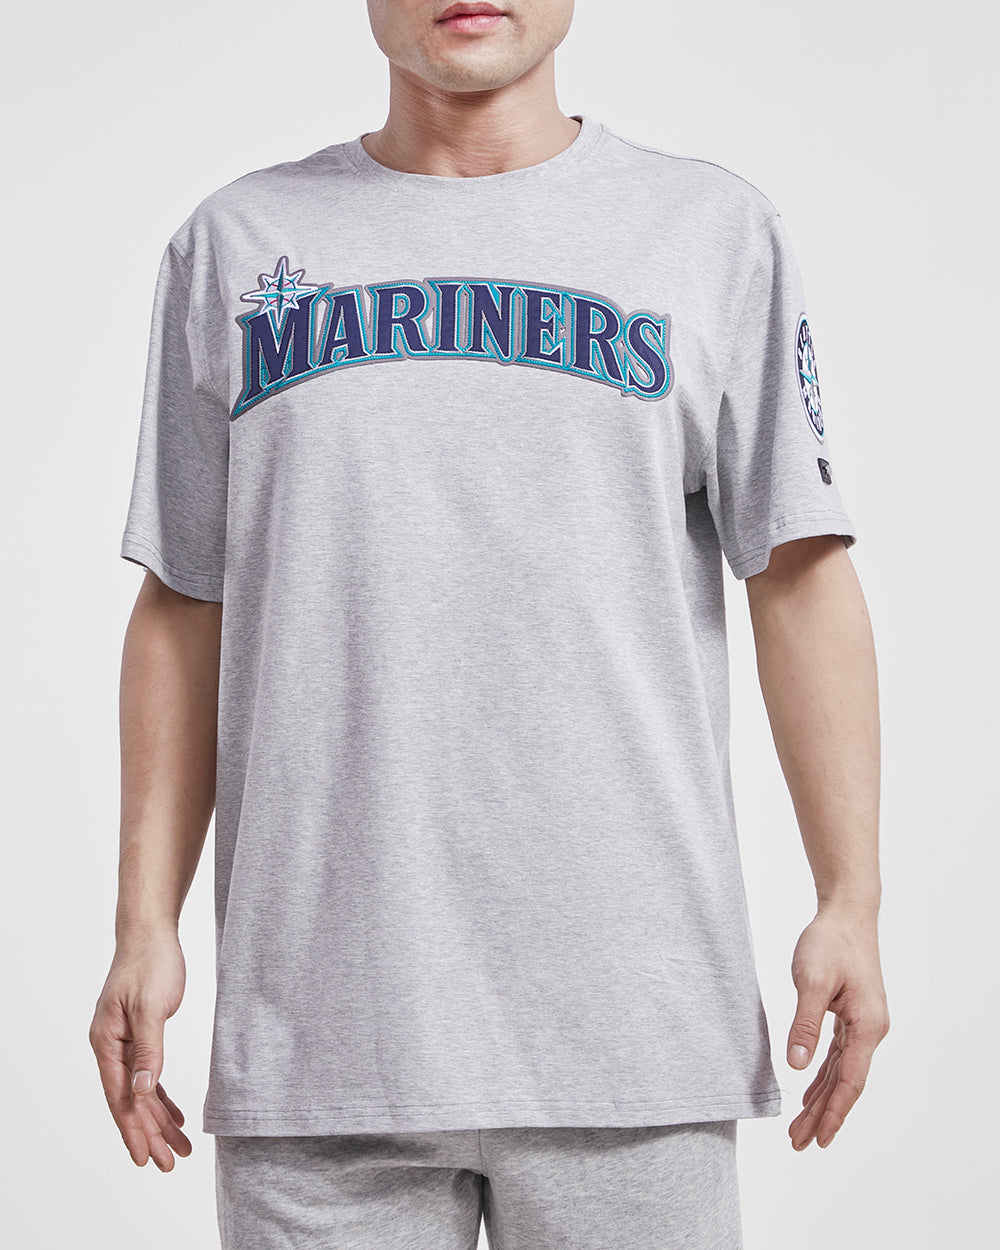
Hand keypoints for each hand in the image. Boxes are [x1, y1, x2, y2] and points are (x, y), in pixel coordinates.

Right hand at [89, 930, 191, 1169]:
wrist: (150, 933)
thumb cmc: (150, 964)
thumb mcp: (152, 1007)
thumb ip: (148, 1050)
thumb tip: (143, 1090)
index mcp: (107, 1043)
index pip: (120, 1098)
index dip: (133, 1130)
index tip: (145, 1159)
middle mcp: (111, 1047)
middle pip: (131, 1101)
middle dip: (150, 1134)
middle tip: (171, 1163)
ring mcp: (123, 1042)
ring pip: (142, 1091)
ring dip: (159, 1119)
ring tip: (179, 1148)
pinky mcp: (139, 1035)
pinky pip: (149, 1075)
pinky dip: (162, 1096)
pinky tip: (174, 1115)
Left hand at [785, 904, 889, 1150]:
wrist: (847, 913)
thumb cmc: (831, 941)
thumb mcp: (812, 980)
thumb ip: (805, 1024)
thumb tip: (798, 1066)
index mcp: (867, 1025)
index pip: (850, 1081)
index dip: (833, 1113)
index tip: (817, 1139)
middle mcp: (870, 1030)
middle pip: (846, 1083)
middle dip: (823, 1115)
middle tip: (799, 1144)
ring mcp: (863, 1024)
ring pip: (841, 1072)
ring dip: (822, 1100)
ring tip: (800, 1128)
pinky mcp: (852, 1016)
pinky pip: (838, 1056)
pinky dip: (824, 1076)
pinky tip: (811, 1092)